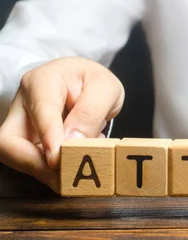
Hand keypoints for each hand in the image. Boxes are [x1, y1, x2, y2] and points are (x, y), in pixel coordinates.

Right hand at [0, 57, 123, 190]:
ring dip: (44, 171)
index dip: (47, 138)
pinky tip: (72, 166)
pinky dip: (51, 170)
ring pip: (17, 156)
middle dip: (35, 164)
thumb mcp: (106, 88)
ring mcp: (23, 123)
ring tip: (74, 175)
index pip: (39, 112)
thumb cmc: (93, 81)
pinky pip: (32, 161)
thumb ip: (91, 112)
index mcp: (43, 81)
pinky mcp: (28, 140)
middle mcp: (25, 103)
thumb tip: (74, 140)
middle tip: (65, 177)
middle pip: (10, 141)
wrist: (86, 82)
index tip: (58, 160)